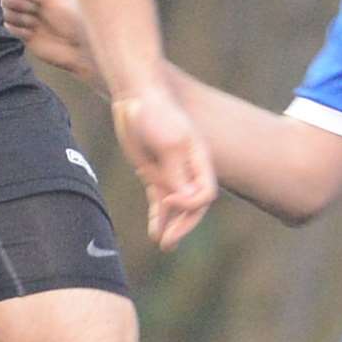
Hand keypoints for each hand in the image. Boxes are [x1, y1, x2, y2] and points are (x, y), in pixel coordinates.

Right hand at [0, 0, 100, 84]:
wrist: (81, 46)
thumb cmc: (76, 14)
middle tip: (34, 8)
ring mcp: (24, 13)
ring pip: (1, 9)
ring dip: (16, 16)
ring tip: (35, 22)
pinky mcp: (20, 32)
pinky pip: (4, 27)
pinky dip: (16, 30)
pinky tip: (31, 33)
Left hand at [110, 83, 216, 250]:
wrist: (135, 97)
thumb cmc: (155, 113)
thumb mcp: (167, 143)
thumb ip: (176, 172)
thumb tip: (182, 201)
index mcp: (199, 160)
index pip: (205, 194)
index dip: (189, 204)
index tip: (167, 199)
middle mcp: (189, 169)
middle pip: (194, 206)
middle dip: (183, 225)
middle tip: (168, 242)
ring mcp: (171, 172)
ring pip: (177, 207)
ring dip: (172, 226)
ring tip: (164, 244)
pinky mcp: (155, 173)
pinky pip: (160, 200)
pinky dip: (158, 215)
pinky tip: (154, 230)